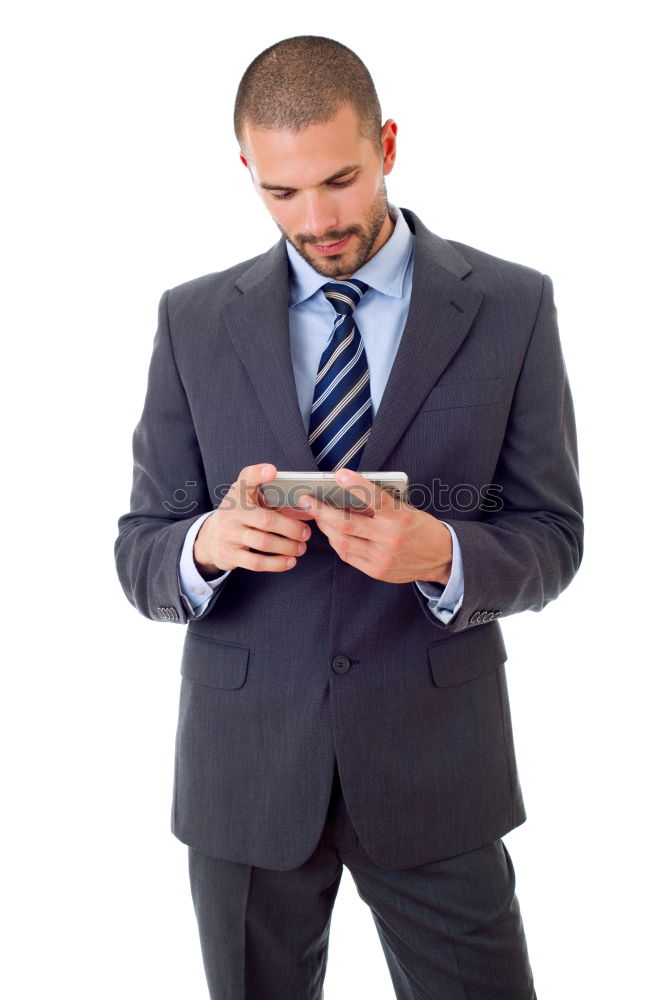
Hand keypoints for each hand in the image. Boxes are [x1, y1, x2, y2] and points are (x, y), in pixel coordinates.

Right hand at [194, 463, 313, 576]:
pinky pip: (256, 562)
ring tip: (300, 548)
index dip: (259, 474)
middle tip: (306, 533)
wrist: (212, 537)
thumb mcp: (253, 500)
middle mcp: (231, 511)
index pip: (247, 478)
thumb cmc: (241, 514)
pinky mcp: (228, 553)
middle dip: (291, 528)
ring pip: (263, 542)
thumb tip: (310, 511)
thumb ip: (279, 501)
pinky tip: (289, 562)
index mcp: (239, 493)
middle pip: (266, 520)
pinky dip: (276, 564)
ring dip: (287, 547)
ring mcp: (228, 533)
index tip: (272, 471)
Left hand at [298, 468, 452, 584]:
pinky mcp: (376, 571)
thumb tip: (347, 493)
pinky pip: (348, 555)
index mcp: (400, 518)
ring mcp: (382, 557)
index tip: (338, 474)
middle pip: (346, 523)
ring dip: (325, 527)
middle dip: (321, 511)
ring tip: (317, 516)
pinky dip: (336, 542)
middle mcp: (390, 538)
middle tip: (307, 500)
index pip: (374, 497)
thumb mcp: (406, 510)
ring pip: (342, 541)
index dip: (355, 484)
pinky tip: (332, 532)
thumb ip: (380, 504)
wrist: (442, 558)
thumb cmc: (421, 528)